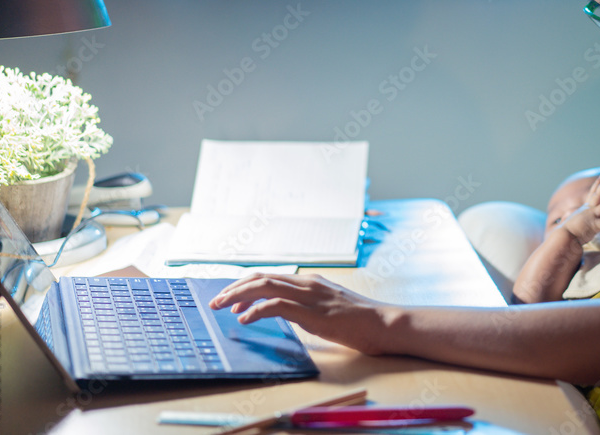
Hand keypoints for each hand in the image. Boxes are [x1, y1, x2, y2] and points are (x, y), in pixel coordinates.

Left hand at [209, 273, 392, 354]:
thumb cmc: (361, 320)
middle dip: (234, 288)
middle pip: (262, 278)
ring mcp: (310, 296)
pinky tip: (244, 319)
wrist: (383, 323)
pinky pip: (277, 306)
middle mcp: (308, 283)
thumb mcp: (331, 308)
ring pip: (265, 287)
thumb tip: (291, 314)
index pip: (271, 277)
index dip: (246, 285)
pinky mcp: (312, 313)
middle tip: (215, 301)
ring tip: (221, 307)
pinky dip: (256, 310)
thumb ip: (311, 307)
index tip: (231, 299)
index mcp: (311, 282)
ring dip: (238, 296)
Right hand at [555, 172, 599, 245]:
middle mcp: (589, 210)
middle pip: (598, 194)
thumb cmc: (571, 232)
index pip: (593, 193)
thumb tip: (586, 213)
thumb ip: (587, 213)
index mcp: (586, 209)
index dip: (598, 184)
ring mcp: (592, 217)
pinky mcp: (594, 226)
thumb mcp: (579, 219)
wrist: (563, 238)